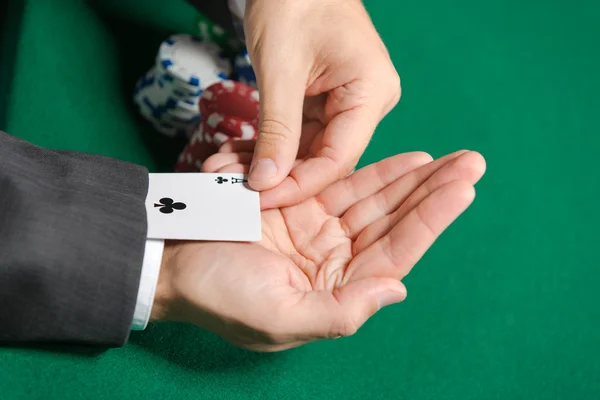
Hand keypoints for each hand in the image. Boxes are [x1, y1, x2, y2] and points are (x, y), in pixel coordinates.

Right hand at [152, 151, 485, 351]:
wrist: (173, 264)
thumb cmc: (221, 297)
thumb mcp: (281, 317)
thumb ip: (341, 311)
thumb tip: (398, 290)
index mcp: (336, 291)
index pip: (395, 253)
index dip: (430, 221)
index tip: (463, 190)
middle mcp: (334, 260)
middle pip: (393, 222)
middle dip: (432, 194)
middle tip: (471, 164)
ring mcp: (318, 230)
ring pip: (374, 200)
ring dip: (411, 178)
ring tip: (448, 158)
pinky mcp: (299, 205)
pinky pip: (342, 183)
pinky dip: (373, 171)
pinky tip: (406, 159)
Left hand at [243, 0, 400, 208]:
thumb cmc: (291, 1)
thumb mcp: (280, 69)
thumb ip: (277, 130)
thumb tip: (265, 182)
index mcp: (372, 92)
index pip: (338, 158)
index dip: (298, 185)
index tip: (257, 198)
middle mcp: (367, 103)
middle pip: (322, 159)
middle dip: (274, 175)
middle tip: (228, 186)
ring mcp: (347, 103)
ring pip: (306, 151)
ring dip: (264, 162)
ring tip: (221, 169)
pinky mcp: (325, 102)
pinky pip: (297, 135)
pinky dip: (267, 144)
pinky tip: (236, 153)